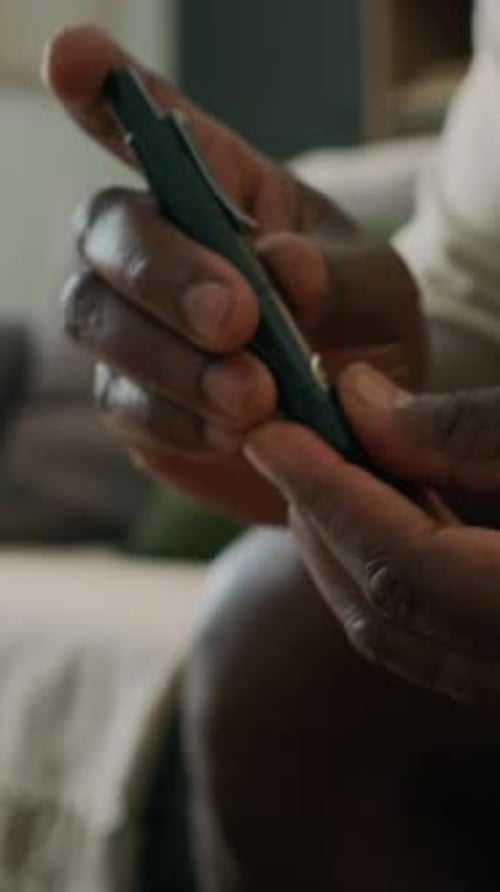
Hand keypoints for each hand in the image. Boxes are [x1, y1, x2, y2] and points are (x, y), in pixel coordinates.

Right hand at [45, 26, 421, 523]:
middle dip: (162, 273)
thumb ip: (336, 275)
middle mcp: (163, 248)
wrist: (359, 425)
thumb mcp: (379, 290)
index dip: (107, 93)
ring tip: (255, 396)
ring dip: (172, 359)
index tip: (77, 56)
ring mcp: (138, 327)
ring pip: (96, 318)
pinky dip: (179, 419)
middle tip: (237, 321)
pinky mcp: (136, 401)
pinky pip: (126, 404)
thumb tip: (278, 265)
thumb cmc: (367, 331)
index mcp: (223, 193)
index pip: (155, 132)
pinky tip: (235, 434)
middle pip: (106, 229)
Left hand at [246, 363, 499, 705]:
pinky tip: (387, 520)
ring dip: (349, 559)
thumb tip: (356, 400)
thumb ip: (466, 429)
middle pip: (388, 619)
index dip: (328, 497)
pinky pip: (438, 648)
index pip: (404, 569)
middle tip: (285, 454)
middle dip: (324, 530)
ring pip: (406, 642)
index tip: (272, 437)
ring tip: (324, 480)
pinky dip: (394, 583)